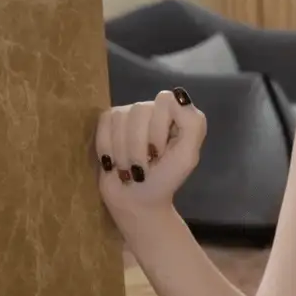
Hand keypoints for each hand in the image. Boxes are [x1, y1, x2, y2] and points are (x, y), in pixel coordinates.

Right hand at [95, 87, 206, 217]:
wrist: (136, 200)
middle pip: (139, 110)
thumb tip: (178, 96)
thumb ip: (192, 124)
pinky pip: (103, 123)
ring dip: (124, 152)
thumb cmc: (165, 179)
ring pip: (120, 118)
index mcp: (177, 113)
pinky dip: (107, 147)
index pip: (164, 100)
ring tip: (131, 167)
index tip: (160, 152)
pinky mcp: (108, 123)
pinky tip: (115, 161)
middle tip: (145, 165)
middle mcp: (153, 109)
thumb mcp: (187, 156)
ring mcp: (129, 114)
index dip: (158, 128)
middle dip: (139, 146)